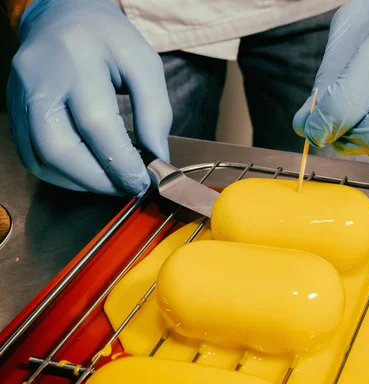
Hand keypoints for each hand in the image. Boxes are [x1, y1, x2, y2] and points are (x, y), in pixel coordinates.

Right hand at [7, 0, 171, 195]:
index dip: (120, 161)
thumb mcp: (143, 63)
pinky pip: (31, 156)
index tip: (143, 180)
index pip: (96, 123)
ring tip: (111, 182)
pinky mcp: (14, 110)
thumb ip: (155, 110)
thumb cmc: (108, 39)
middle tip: (128, 186)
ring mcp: (19, 96)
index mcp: (76, 59)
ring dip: (80, 183)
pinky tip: (88, 173)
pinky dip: (61, 175)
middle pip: (58, 147)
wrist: (62, 15)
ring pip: (40, 158)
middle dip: (98, 179)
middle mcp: (39, 79)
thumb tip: (158, 157)